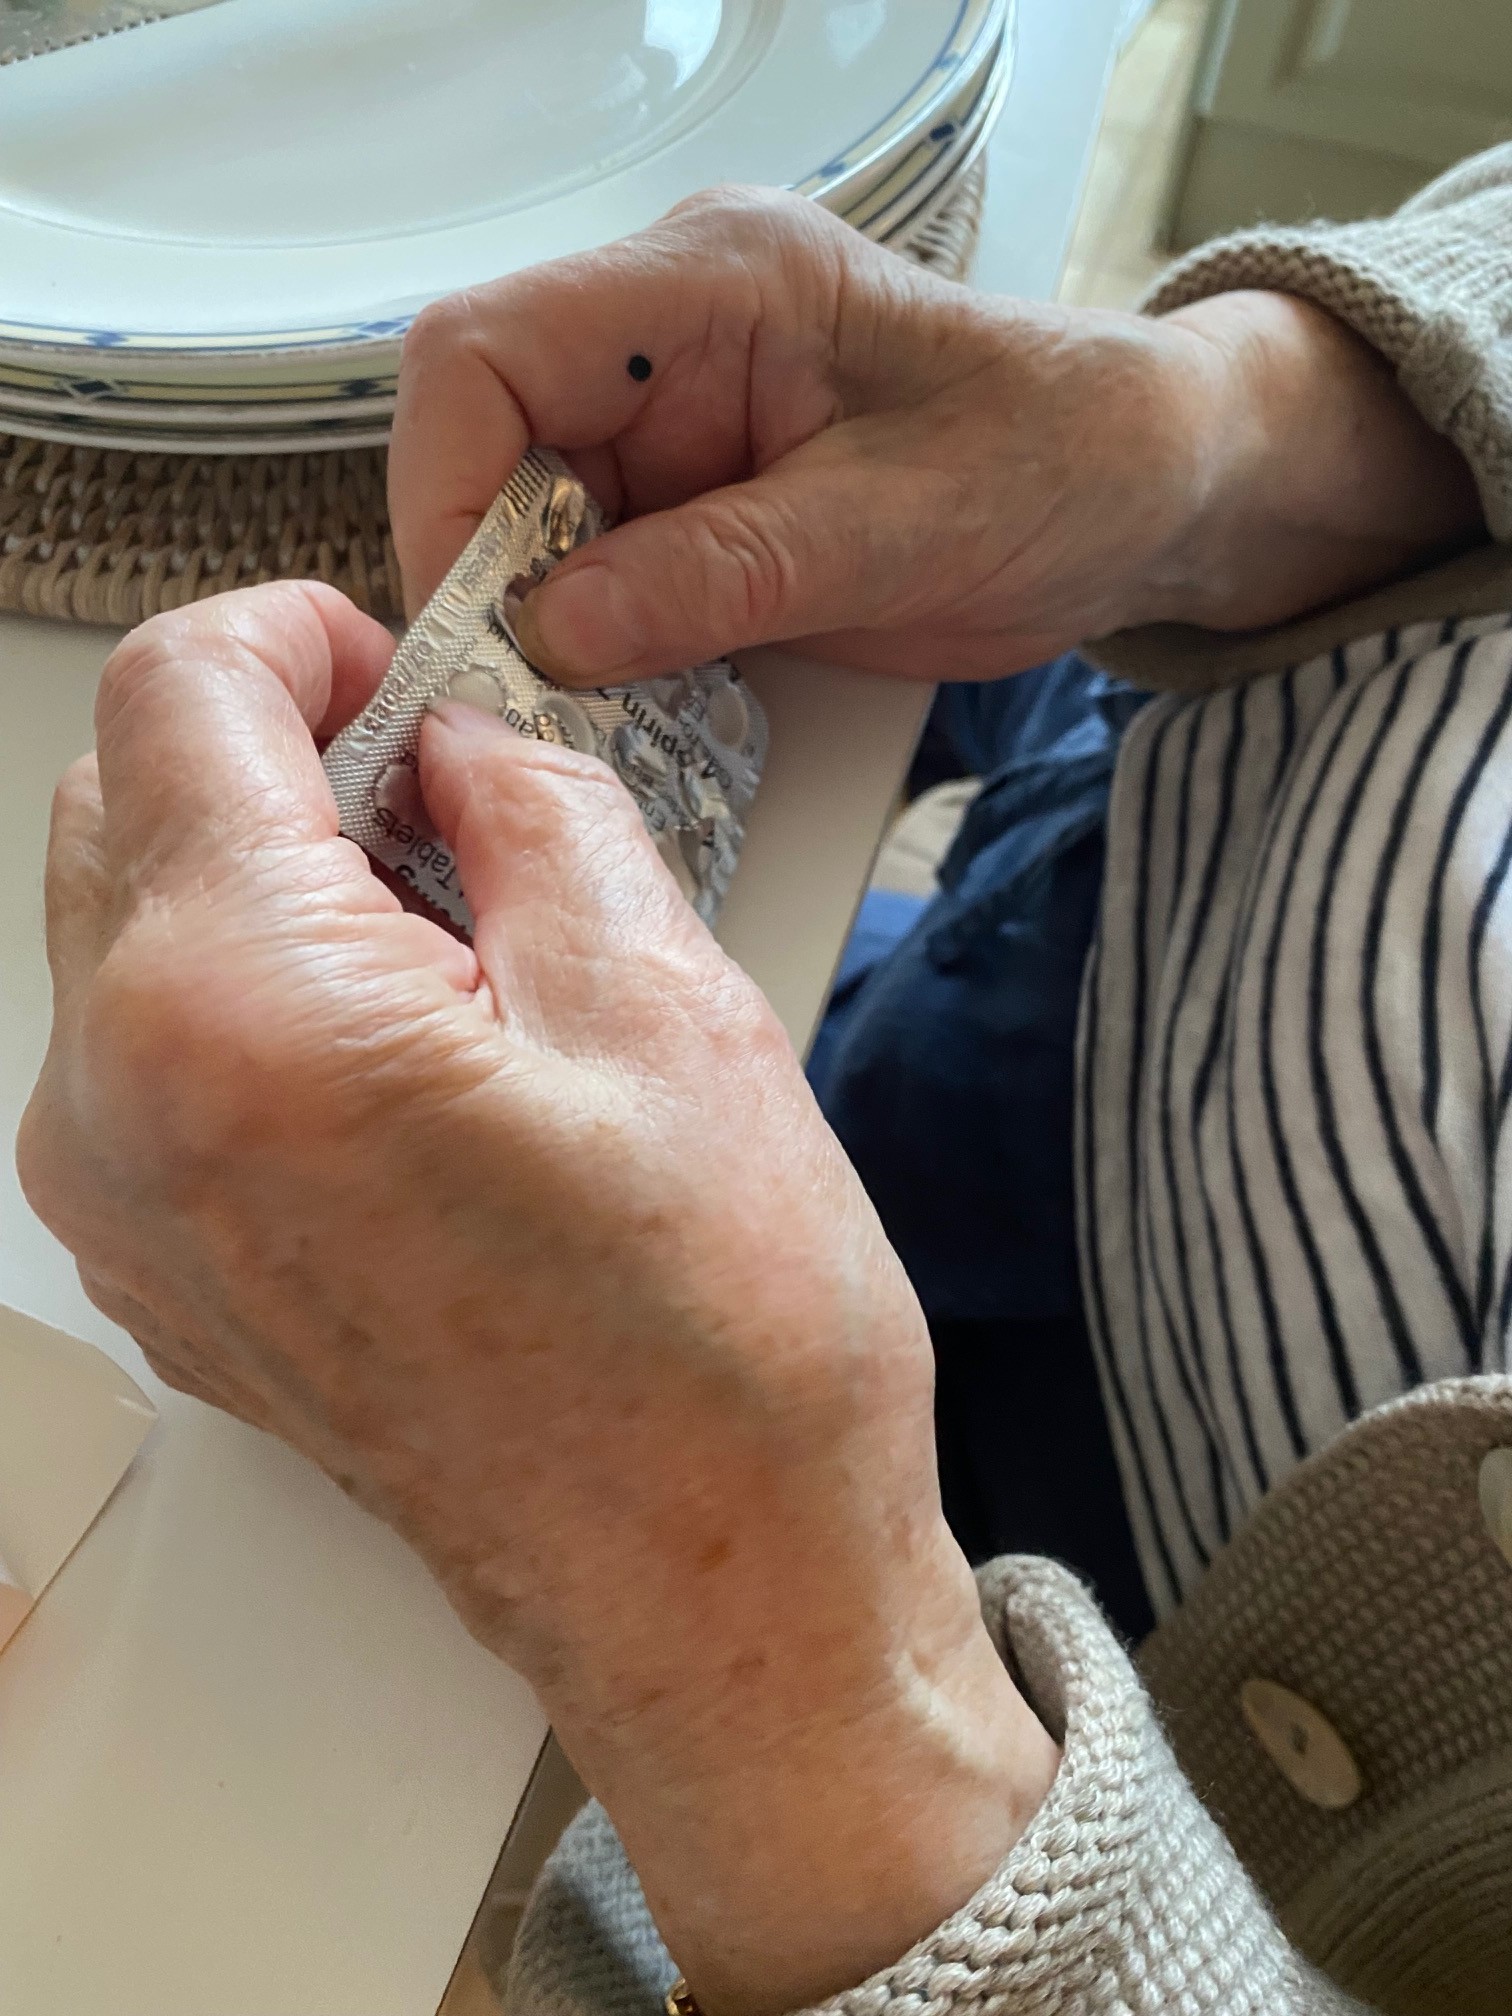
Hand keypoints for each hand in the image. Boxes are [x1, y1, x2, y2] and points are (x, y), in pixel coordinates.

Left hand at [18, 583, 1056, 2014]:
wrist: (711, 1587)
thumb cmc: (714, 1349)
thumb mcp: (665, 996)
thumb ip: (531, 805)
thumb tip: (461, 745)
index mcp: (237, 1011)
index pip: (177, 696)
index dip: (300, 635)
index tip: (395, 664)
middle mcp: (122, 1112)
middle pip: (122, 805)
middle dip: (269, 751)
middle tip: (442, 789)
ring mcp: (123, 1211)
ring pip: (124, 929)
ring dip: (258, 872)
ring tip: (449, 936)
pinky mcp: (166, 1270)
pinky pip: (148, 1057)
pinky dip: (246, 991)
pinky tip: (408, 1045)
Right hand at [389, 188, 1480, 686]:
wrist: (1146, 491)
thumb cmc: (1064, 454)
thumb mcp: (900, 527)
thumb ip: (721, 574)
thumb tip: (550, 632)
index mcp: (715, 281)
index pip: (484, 351)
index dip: (442, 491)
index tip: (474, 626)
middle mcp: (669, 341)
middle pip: (483, 448)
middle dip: (489, 584)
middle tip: (526, 705)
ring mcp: (676, 428)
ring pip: (524, 530)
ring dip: (539, 634)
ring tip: (588, 719)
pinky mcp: (696, 509)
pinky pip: (594, 582)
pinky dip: (594, 656)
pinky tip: (632, 705)